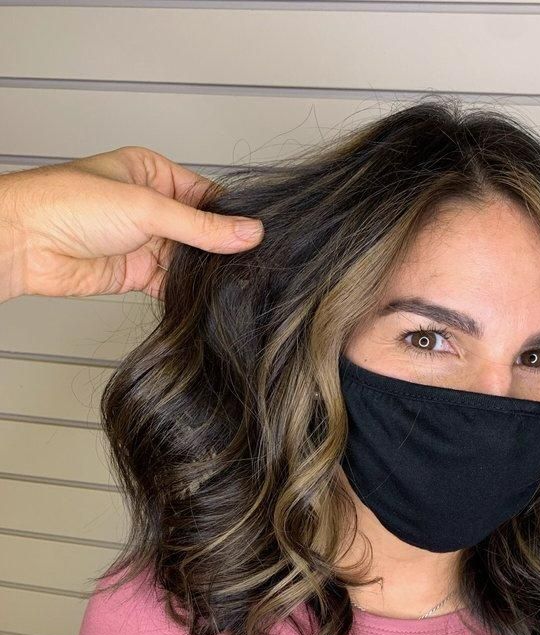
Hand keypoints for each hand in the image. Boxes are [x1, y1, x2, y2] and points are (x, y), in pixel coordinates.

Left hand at [0, 145, 263, 302]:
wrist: (25, 243)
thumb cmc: (66, 204)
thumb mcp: (146, 208)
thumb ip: (201, 226)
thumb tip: (248, 232)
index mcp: (152, 173)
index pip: (207, 195)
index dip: (231, 216)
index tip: (256, 237)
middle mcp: (150, 206)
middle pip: (201, 230)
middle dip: (220, 249)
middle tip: (251, 266)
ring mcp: (143, 241)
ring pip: (188, 260)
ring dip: (205, 273)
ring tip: (234, 284)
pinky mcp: (135, 273)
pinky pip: (172, 284)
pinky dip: (187, 292)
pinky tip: (206, 297)